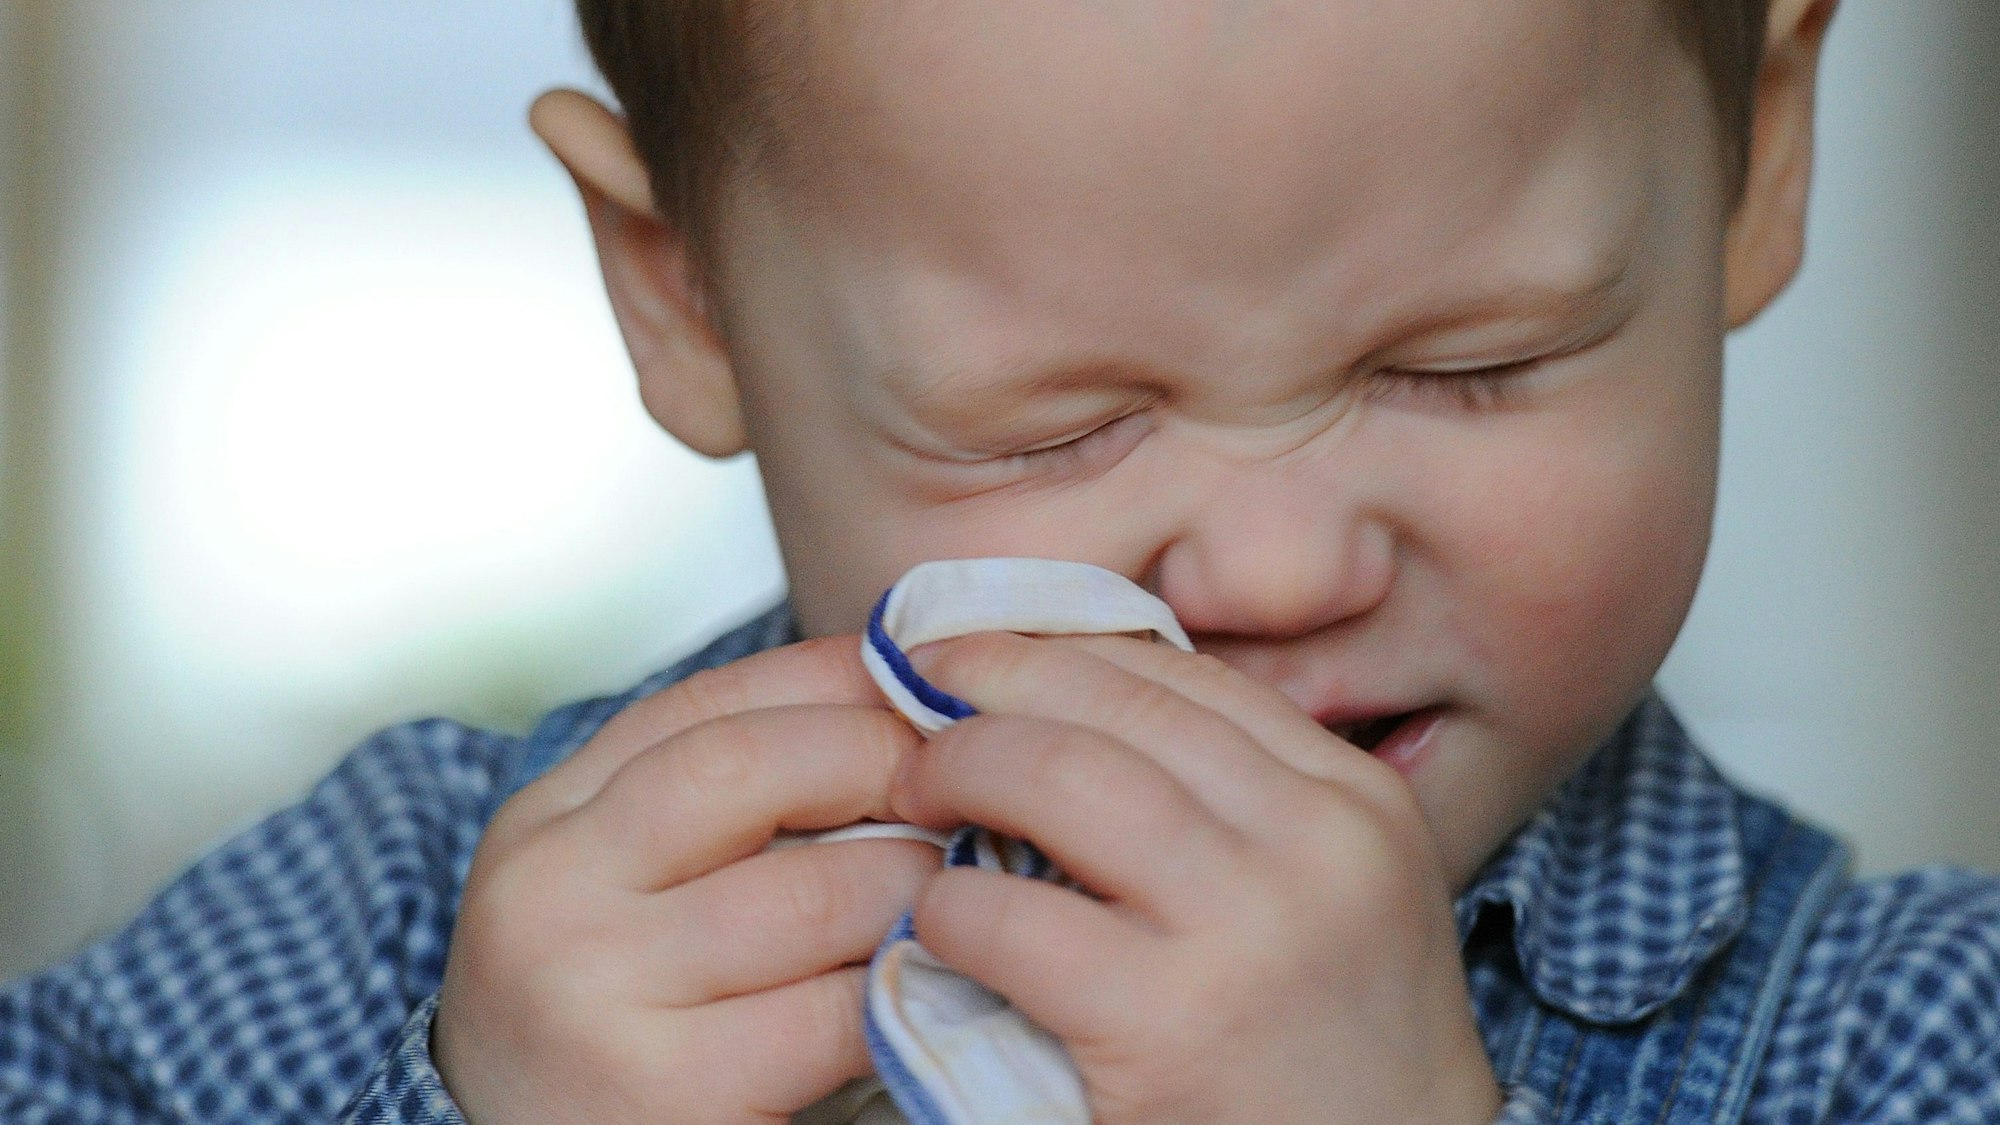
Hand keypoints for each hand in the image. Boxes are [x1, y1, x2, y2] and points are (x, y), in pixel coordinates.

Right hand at [433, 636, 939, 1124]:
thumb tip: (895, 704)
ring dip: (919, 884)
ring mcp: (597, 995)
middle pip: (752, 768)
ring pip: (817, 892)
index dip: (833, 681)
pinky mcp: (668, 1097)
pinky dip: (906, 989)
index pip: (705, 704)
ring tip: (964, 894)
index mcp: (547, 825)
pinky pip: (837, 1014)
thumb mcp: (625, 892)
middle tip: (965, 793)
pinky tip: (933, 987)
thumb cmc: (611, 1027)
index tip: (924, 687)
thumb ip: (722, 805)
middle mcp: (550, 893)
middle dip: (883, 763)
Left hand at [888, 632, 1500, 1124]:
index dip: (1062, 645)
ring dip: (960, 767)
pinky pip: (1018, 920)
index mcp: (1354, 800)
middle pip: (1117, 702)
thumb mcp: (1324, 893)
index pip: (1187, 676)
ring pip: (1064, 777)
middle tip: (914, 693)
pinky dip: (949, 908)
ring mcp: (1252, 929)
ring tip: (912, 788)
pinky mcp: (1174, 1024)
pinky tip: (935, 922)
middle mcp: (1317, 844)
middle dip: (994, 680)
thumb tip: (1066, 707)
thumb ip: (1232, 803)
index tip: (980, 650)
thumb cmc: (1328, 1052)